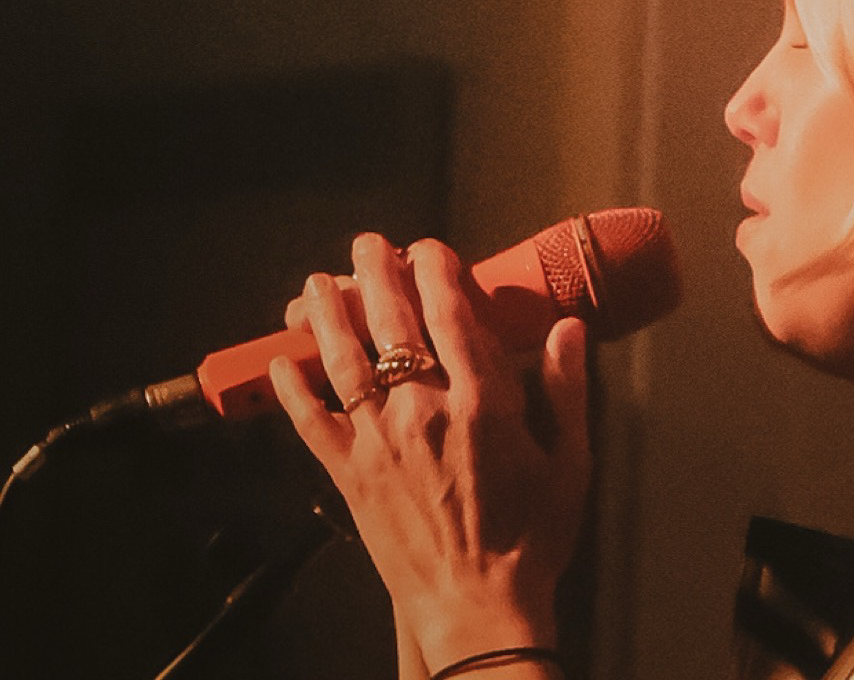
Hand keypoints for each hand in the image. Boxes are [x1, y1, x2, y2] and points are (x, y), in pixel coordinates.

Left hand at [272, 233, 590, 671]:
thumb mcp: (572, 461)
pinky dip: (292, 389)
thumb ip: (567, 389)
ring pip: (344, 361)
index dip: (436, 268)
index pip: (453, 312)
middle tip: (367, 244)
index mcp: (485, 403)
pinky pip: (312, 423)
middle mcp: (427, 413)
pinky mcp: (352, 477)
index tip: (429, 247)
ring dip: (326, 315)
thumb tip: (569, 329)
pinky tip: (281, 360)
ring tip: (314, 282)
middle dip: (376, 274)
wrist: (480, 609)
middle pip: (392, 323)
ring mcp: (382, 444)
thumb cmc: (532, 539)